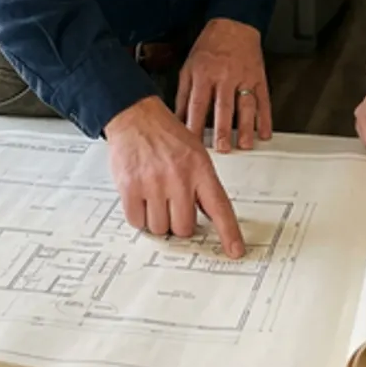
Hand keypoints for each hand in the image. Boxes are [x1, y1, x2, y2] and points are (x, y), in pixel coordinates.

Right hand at [105, 96, 244, 257]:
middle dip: (179, 222)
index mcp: (200, 168)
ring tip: (155, 197)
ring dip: (157, 219)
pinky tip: (141, 197)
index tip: (234, 250)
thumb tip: (210, 218)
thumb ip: (202, 184)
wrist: (135, 116)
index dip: (229, 233)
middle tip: (172, 205)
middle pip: (184, 227)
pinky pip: (137, 222)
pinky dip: (138, 216)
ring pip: (160, 228)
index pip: (219, 208)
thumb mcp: (195, 153)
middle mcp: (179, 177)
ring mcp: (154, 183)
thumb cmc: (166, 134)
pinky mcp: (130, 188)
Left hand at [175, 18, 270, 152]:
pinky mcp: (259, 78)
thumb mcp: (188, 67)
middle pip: (223, 107)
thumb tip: (177, 119)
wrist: (234, 25)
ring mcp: (244, 78)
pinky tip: (264, 132)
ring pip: (246, 105)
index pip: (198, 104)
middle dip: (223, 130)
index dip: (195, 125)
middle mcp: (224, 76)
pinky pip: (263, 100)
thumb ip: (183, 95)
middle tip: (223, 149)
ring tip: (245, 144)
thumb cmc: (209, 47)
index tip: (193, 144)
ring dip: (246, 127)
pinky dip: (265, 118)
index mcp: (203, 74)